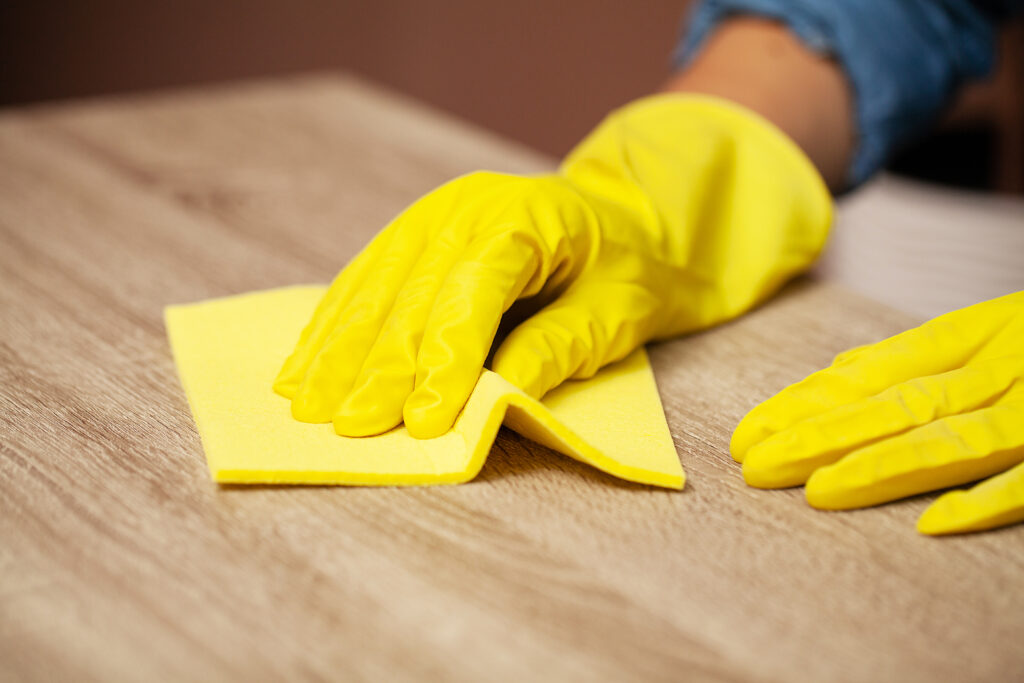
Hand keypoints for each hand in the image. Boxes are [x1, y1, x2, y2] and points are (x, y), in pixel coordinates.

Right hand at [274, 95, 830, 438]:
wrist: (618, 218)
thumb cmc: (623, 269)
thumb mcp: (613, 314)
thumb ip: (554, 350)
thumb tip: (493, 400)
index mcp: (522, 218)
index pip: (472, 295)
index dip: (444, 362)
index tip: (422, 421)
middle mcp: (464, 209)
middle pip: (411, 296)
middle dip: (378, 368)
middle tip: (349, 428)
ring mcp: (430, 217)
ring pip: (373, 290)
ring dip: (338, 352)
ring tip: (307, 407)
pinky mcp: (410, 235)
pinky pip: (362, 281)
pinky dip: (333, 327)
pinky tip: (304, 363)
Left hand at [733, 291, 1023, 534]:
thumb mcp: (994, 326)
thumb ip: (920, 353)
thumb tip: (845, 366)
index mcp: (976, 335)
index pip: (873, 372)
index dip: (807, 403)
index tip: (748, 435)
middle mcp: (1000, 368)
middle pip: (896, 405)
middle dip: (820, 435)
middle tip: (754, 466)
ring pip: (950, 440)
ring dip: (880, 466)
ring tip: (816, 492)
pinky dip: (986, 502)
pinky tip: (931, 524)